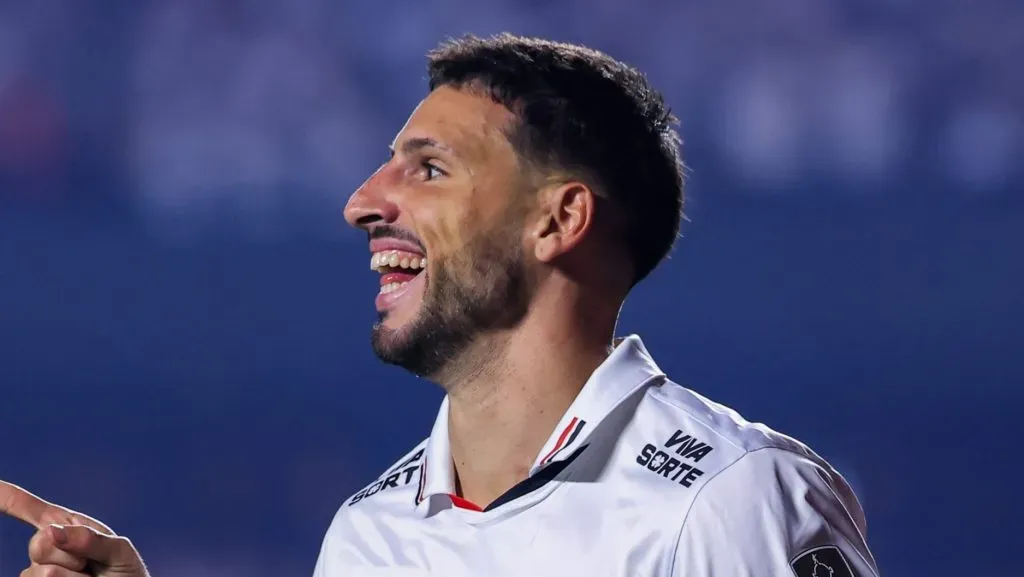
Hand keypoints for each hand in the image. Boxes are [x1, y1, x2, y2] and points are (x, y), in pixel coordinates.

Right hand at [1, 480, 149, 576]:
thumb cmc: (125, 574)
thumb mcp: (120, 552)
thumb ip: (92, 539)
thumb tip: (53, 532)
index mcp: (69, 527)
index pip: (31, 509)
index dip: (6, 497)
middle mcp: (49, 548)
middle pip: (38, 544)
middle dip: (71, 556)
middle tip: (91, 565)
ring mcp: (39, 571)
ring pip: (40, 573)